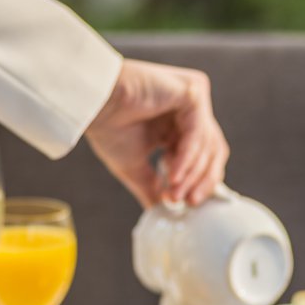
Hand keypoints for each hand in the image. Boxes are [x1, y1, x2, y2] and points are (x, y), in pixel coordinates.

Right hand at [85, 59, 229, 206]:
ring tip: (173, 193)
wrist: (91, 103)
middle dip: (201, 181)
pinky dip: (187, 158)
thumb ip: (153, 188)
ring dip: (191, 174)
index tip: (186, 205)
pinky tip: (173, 176)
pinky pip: (199, 132)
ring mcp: (194, 98)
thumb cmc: (107, 126)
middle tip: (187, 203)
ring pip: (208, 145)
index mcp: (178, 124)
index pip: (205, 156)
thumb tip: (162, 213)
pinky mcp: (193, 91)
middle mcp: (190, 110)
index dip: (199, 182)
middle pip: (213, 151)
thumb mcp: (136, 167)